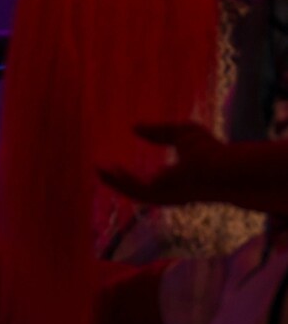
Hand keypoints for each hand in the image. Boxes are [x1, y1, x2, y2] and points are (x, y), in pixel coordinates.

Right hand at [99, 121, 254, 208]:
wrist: (224, 166)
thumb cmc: (210, 151)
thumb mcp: (180, 133)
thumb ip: (158, 132)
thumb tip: (134, 127)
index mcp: (171, 183)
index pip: (145, 182)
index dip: (129, 174)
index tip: (114, 165)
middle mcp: (164, 194)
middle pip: (134, 189)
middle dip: (116, 181)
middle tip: (100, 169)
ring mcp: (162, 196)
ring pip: (132, 191)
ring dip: (114, 181)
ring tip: (100, 169)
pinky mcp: (161, 194)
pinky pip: (135, 189)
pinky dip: (122, 181)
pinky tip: (112, 170)